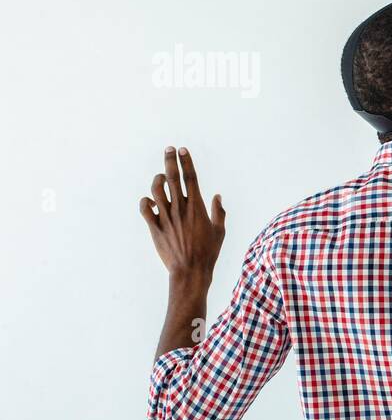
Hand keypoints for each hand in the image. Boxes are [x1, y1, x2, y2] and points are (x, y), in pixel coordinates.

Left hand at [140, 147, 225, 282]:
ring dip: (158, 180)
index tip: (183, 150)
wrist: (190, 270)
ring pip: (156, 190)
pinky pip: (144, 208)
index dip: (186, 162)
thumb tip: (217, 196)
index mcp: (197, 207)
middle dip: (170, 160)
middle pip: (173, 178)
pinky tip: (150, 201)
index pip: (191, 178)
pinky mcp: (155, 227)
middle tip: (168, 149)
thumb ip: (219, 212)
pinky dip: (145, 201)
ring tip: (161, 177)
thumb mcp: (219, 231)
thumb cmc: (208, 252)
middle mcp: (180, 208)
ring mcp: (166, 217)